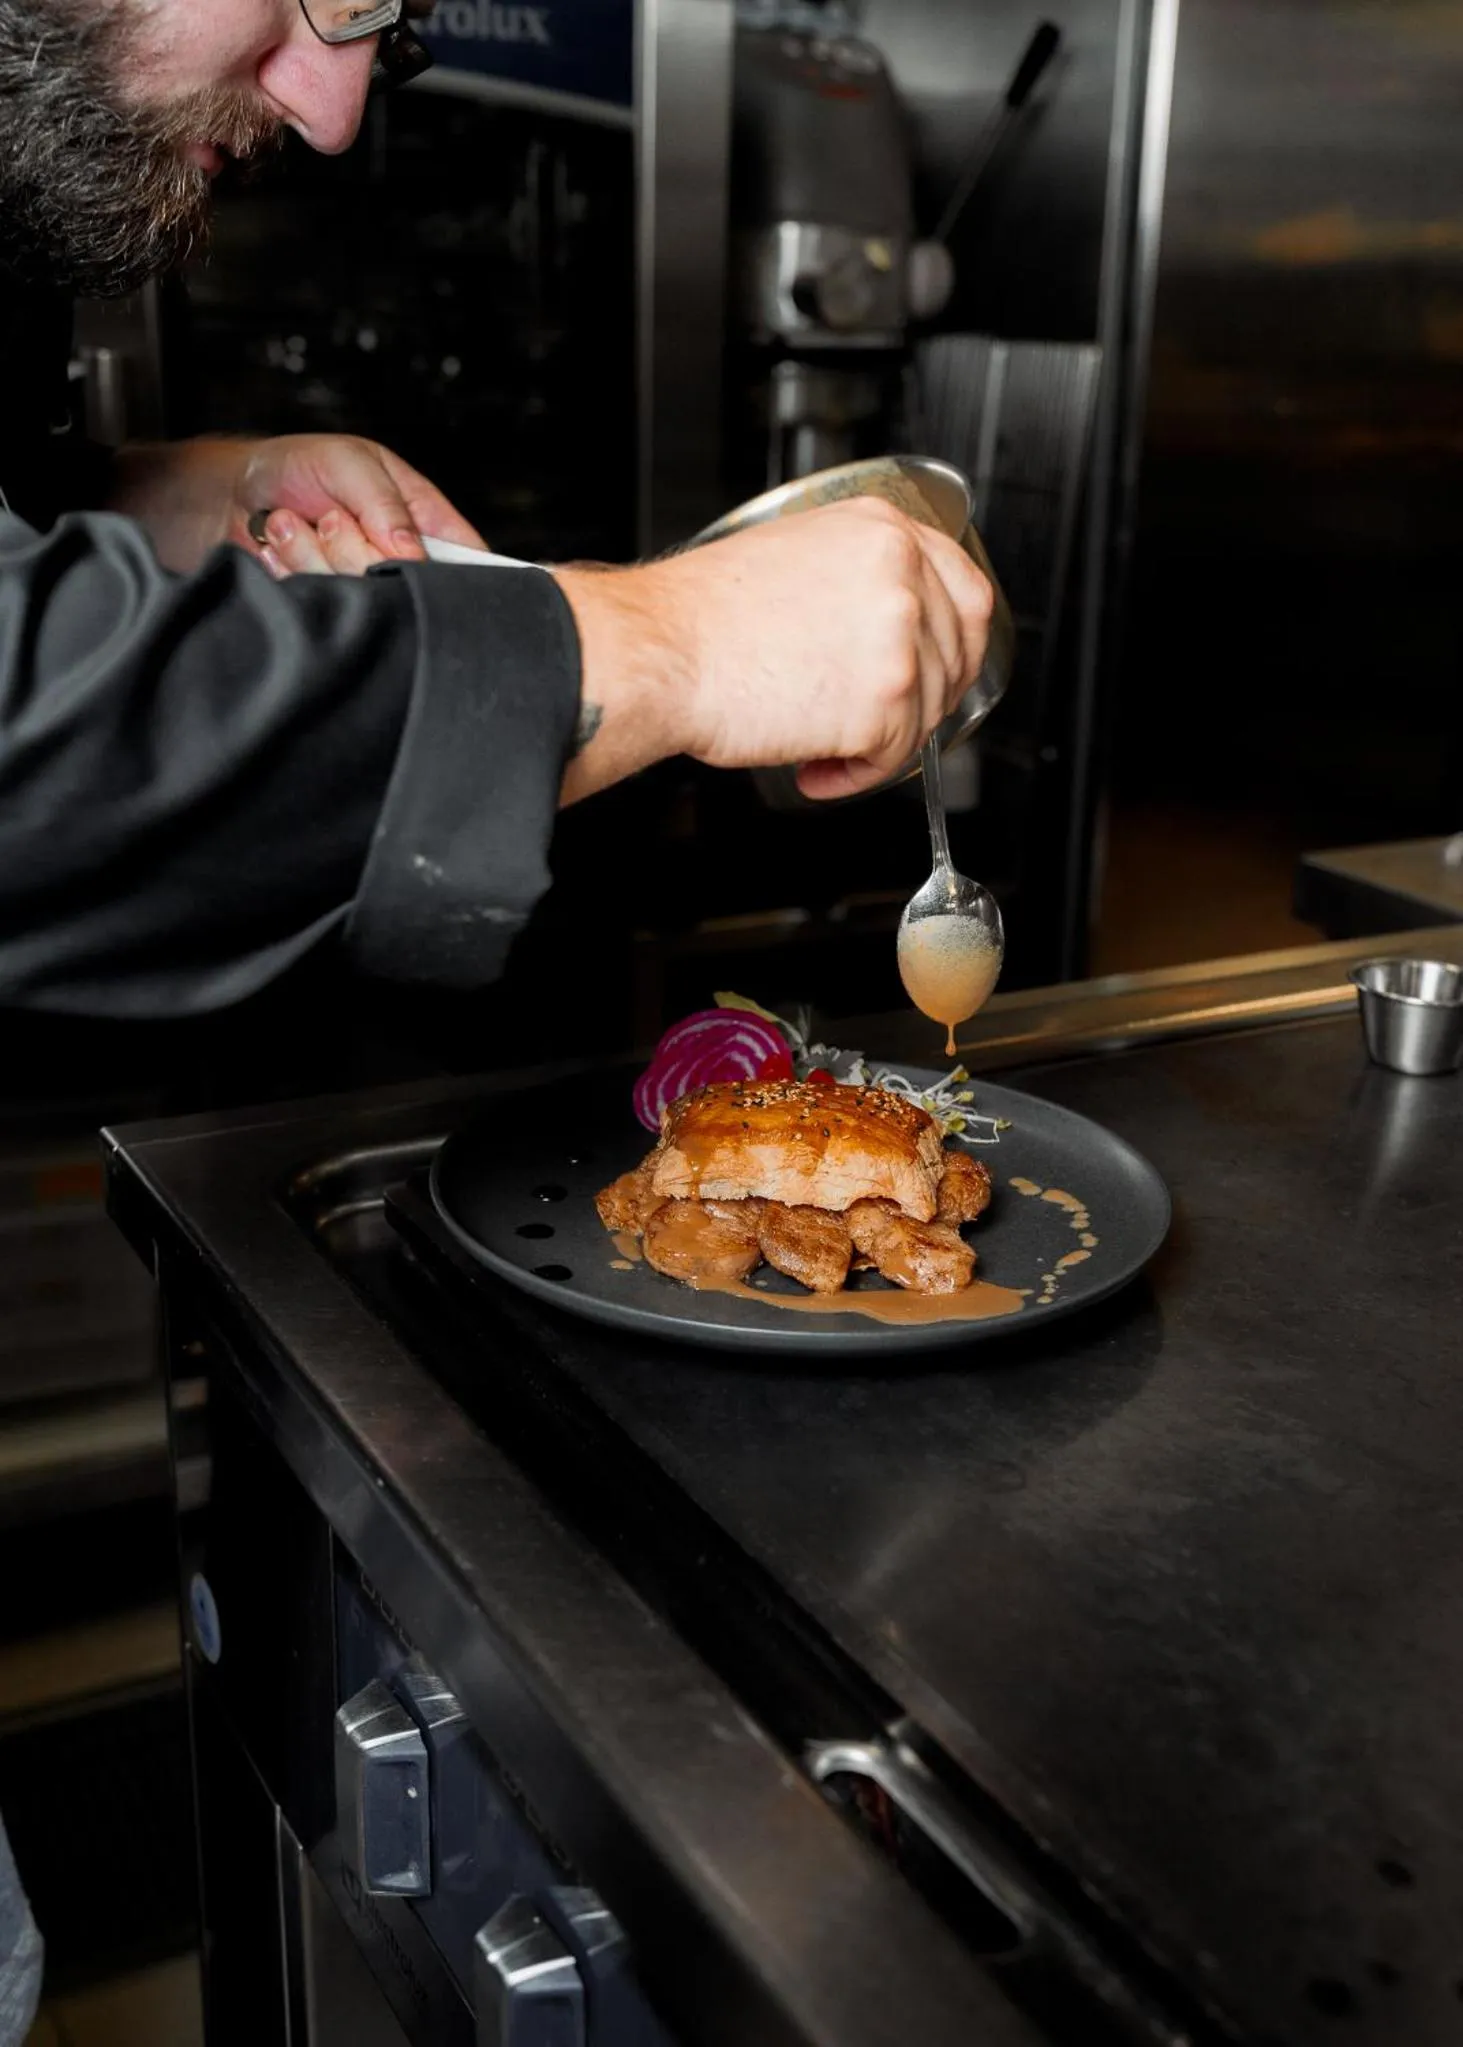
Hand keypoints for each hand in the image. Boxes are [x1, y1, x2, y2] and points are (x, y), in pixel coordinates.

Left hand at [107, 434, 484, 575]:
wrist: (236, 493)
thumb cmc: (300, 466)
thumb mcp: (347, 462)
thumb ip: (384, 502)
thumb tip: (410, 550)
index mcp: (424, 522)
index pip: (470, 562)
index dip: (462, 576)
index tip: (420, 567)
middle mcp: (400, 560)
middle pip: (405, 586)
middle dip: (355, 549)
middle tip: (329, 518)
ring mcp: (364, 586)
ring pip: (357, 597)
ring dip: (312, 554)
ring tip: (295, 523)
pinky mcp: (330, 605)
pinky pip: (319, 604)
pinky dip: (289, 570)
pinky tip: (281, 545)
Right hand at [553, 498, 992, 804]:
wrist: (660, 652)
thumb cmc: (699, 616)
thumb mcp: (793, 558)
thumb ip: (854, 579)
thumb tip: (882, 630)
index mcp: (881, 531)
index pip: (966, 591)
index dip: (954, 645)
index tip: (937, 673)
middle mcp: (902, 574)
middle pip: (957, 656)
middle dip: (922, 701)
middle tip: (878, 723)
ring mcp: (901, 636)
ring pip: (927, 712)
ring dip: (879, 742)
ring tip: (818, 743)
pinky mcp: (887, 700)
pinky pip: (893, 759)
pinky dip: (855, 776)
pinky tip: (814, 767)